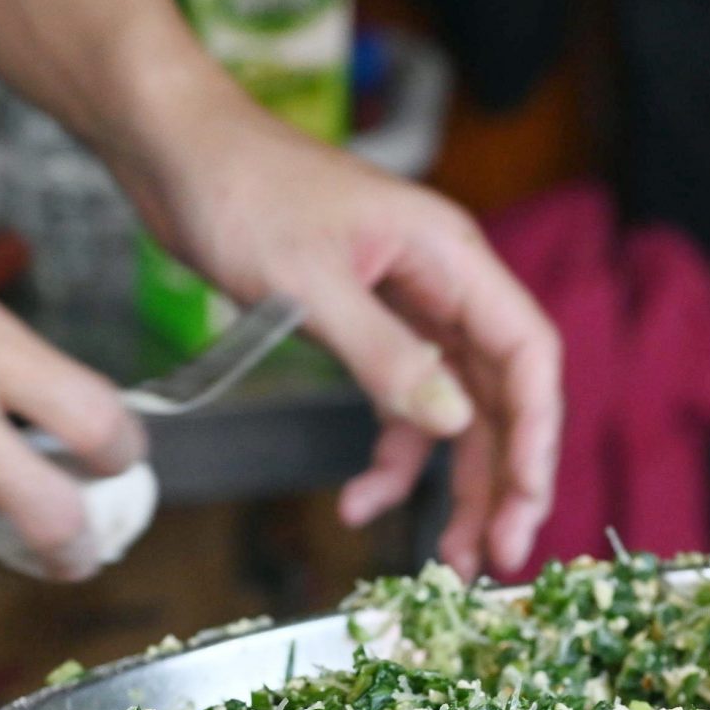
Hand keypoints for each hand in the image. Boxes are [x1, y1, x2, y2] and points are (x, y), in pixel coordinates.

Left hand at [123, 91, 560, 578]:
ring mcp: (411, 306)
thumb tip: (454, 425)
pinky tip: (356, 500)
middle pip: (502, 396)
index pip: (527, 356)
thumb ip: (385, 356)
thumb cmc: (238, 190)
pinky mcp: (370, 326)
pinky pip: (402, 405)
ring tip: (445, 560)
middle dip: (502, 480)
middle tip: (492, 558)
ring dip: (454, 485)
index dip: (536, 437)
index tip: (522, 506)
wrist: (174, 149)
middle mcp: (445, 283)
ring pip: (458, 411)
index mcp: (451, 257)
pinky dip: (389, 458)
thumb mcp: (308, 283)